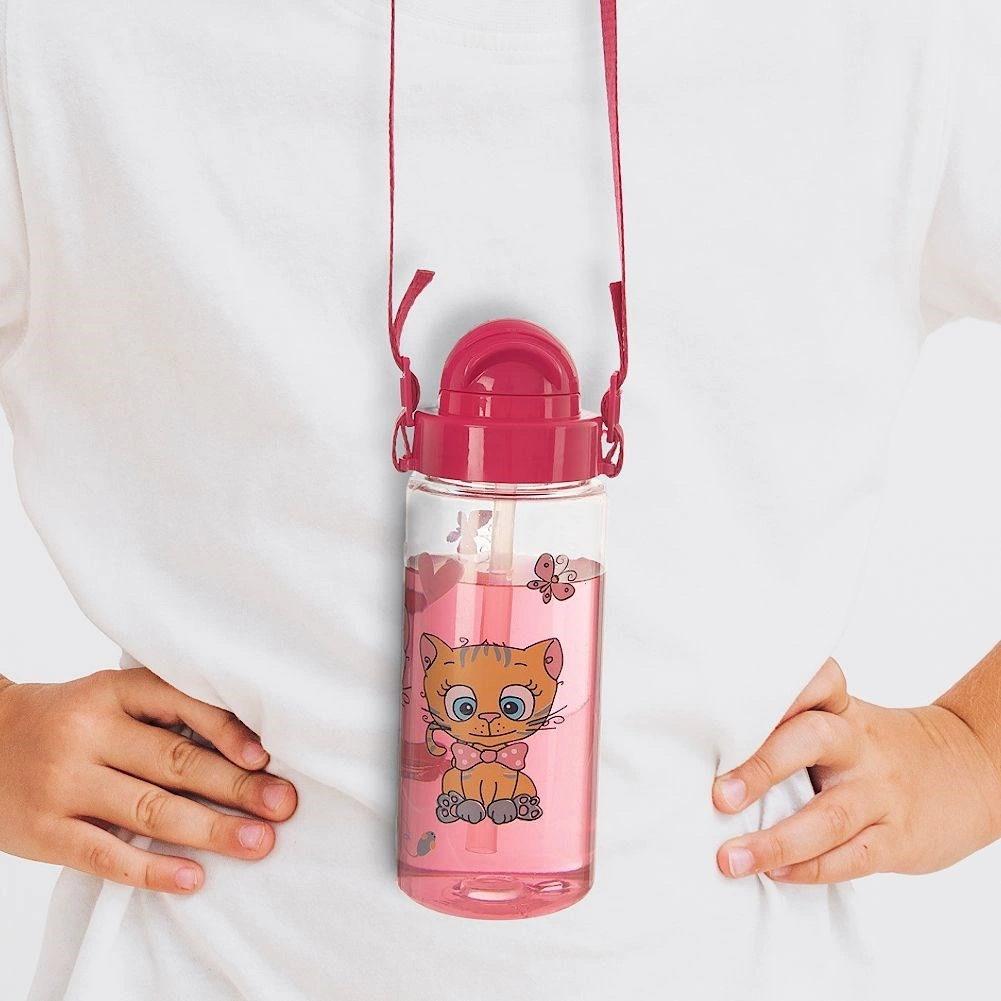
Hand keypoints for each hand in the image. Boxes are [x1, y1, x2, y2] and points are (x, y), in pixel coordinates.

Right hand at [0, 668, 296, 893]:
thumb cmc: (67, 722)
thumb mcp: (109, 699)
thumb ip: (163, 715)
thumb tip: (248, 750)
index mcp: (113, 693)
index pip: (181, 703)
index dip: (228, 730)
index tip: (266, 757)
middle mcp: (89, 733)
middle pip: (176, 762)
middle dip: (237, 787)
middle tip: (282, 805)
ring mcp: (64, 784)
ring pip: (150, 810)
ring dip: (211, 830)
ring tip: (257, 842)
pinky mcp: (45, 832)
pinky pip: (106, 856)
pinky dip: (154, 869)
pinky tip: (193, 878)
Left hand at [711, 658, 1000, 882]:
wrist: (970, 770)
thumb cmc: (879, 748)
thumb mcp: (844, 721)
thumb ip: (791, 729)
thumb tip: (712, 753)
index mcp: (840, 709)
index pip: (814, 682)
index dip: (782, 686)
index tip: (732, 702)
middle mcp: (859, 744)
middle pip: (811, 740)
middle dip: (762, 766)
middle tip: (720, 794)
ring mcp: (881, 791)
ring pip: (828, 815)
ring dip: (775, 840)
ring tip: (732, 858)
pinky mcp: (898, 838)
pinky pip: (851, 857)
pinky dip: (810, 868)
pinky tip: (777, 872)